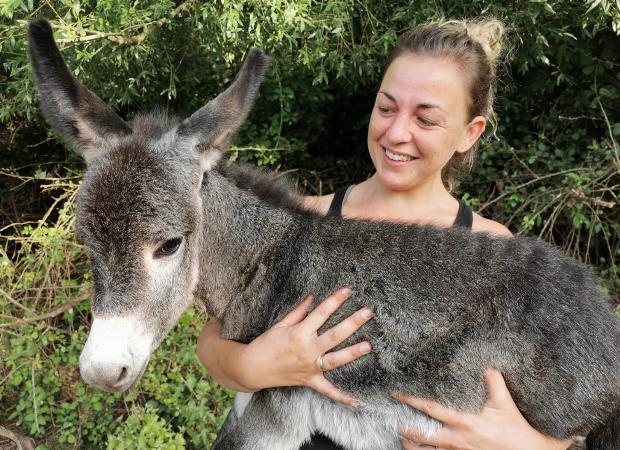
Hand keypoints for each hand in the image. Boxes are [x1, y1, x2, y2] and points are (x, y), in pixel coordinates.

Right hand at [197, 287, 373, 405]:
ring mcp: (309, 367)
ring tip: (368, 346)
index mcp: (299, 333)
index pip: (321, 313)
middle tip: (367, 312)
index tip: (348, 290)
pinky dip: (341, 397)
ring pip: (335, 360)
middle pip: (334, 335)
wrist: (252, 368)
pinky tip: (356, 401)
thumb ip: (299, 311)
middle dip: (352, 323)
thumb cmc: (265, 344)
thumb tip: (314, 297)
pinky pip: (327, 390)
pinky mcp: (309, 380)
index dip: (335, 300)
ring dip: (352, 353)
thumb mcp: (280, 324)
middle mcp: (307, 350)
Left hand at [393, 369, 573, 449]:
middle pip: (420, 435)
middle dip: (403, 428)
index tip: (395, 392)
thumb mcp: (505, 404)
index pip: (430, 408)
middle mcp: (456, 440)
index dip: (410, 399)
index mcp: (464, 422)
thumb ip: (495, 383)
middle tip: (391, 419)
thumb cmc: (516, 431)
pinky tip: (421, 447)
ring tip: (403, 435)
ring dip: (412, 444)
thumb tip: (488, 364)